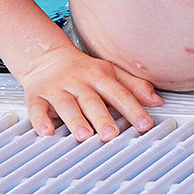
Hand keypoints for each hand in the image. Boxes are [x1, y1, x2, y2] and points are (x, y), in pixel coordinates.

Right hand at [17, 46, 159, 140]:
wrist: (47, 57)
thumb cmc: (84, 71)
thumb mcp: (111, 73)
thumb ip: (134, 86)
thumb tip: (157, 100)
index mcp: (100, 76)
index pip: (119, 94)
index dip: (133, 109)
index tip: (144, 124)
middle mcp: (79, 82)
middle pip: (92, 101)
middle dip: (102, 117)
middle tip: (111, 134)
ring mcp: (57, 89)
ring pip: (66, 105)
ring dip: (75, 120)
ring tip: (84, 135)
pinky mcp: (36, 96)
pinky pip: (37, 108)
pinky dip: (40, 120)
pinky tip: (47, 131)